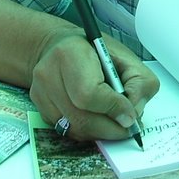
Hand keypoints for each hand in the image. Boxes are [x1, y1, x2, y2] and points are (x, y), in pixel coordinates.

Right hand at [29, 33, 158, 140]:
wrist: (60, 46)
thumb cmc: (95, 51)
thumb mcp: (127, 57)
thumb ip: (139, 84)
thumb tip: (132, 114)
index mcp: (70, 53)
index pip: (89, 93)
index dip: (112, 108)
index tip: (130, 115)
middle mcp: (48, 73)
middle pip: (81, 118)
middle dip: (110, 128)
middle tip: (127, 126)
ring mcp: (40, 92)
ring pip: (74, 129)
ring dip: (100, 132)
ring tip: (114, 122)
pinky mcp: (39, 108)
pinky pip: (67, 131)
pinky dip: (87, 131)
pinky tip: (97, 119)